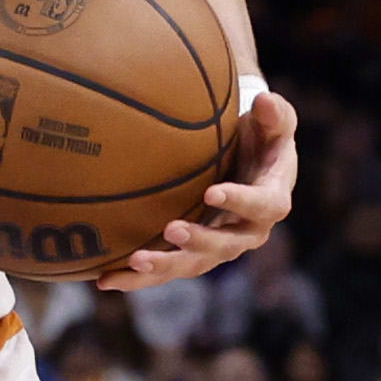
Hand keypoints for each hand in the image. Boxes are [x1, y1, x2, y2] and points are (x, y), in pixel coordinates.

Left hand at [101, 83, 299, 292]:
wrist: (250, 162)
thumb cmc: (263, 136)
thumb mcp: (275, 121)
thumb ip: (275, 112)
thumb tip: (263, 100)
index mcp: (271, 201)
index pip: (262, 206)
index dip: (240, 203)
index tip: (213, 193)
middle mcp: (247, 232)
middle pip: (225, 245)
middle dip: (198, 241)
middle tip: (171, 230)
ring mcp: (218, 247)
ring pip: (192, 265)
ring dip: (164, 267)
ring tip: (135, 261)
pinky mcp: (192, 254)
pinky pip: (166, 271)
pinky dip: (137, 278)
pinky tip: (104, 280)